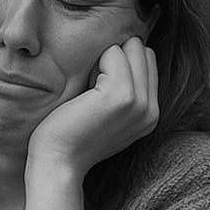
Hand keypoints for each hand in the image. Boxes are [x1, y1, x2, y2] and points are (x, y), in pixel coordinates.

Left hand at [26, 37, 158, 185]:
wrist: (58, 162)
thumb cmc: (71, 135)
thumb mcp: (108, 115)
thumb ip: (124, 91)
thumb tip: (122, 49)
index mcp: (151, 114)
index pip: (147, 61)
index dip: (120, 62)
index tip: (97, 88)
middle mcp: (151, 109)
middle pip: (142, 50)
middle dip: (115, 56)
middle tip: (91, 87)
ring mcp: (139, 102)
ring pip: (131, 47)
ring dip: (104, 58)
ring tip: (88, 89)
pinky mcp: (121, 95)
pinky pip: (113, 52)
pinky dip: (94, 61)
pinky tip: (82, 89)